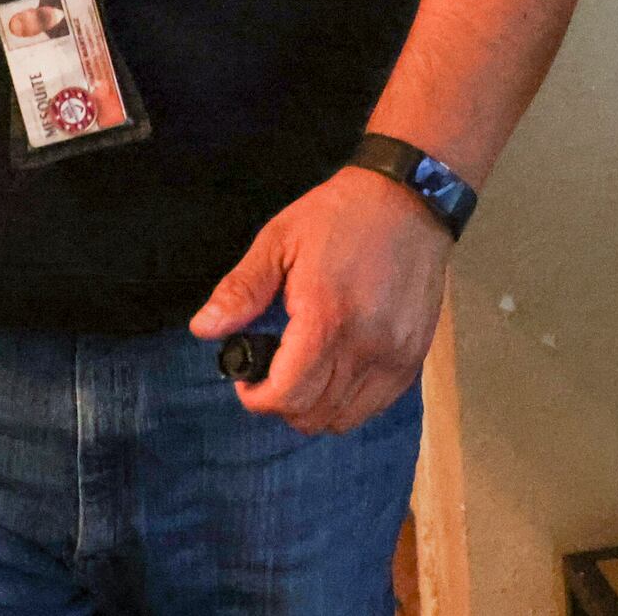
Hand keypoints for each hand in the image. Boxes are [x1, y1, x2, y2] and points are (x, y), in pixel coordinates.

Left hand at [190, 167, 452, 436]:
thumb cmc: (340, 215)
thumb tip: (203, 329)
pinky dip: (349, 401)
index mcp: (326, 317)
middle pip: (313, 415)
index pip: (287, 395)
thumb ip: (242, 290)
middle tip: (272, 371)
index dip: (257, 399)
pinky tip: (337, 368)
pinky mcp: (414, 356)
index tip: (246, 379)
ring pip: (344, 419)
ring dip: (315, 407)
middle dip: (281, 404)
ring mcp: (395, 355)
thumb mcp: (280, 240)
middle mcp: (365, 346)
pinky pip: (375, 405)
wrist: (410, 197)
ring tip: (305, 371)